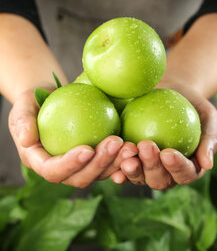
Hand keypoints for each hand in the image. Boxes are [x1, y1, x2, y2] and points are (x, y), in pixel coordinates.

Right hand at [8, 88, 137, 187]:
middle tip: (116, 142)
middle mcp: (61, 169)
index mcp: (40, 162)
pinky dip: (122, 157)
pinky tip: (135, 145)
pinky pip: (109, 162)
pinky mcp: (94, 157)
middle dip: (99, 164)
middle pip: (81, 177)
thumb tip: (26, 139)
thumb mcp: (22, 106)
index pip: (54, 171)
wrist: (49, 99)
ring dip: (116, 163)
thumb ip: (22, 122)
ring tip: (130, 145)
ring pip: (99, 173)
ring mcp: (79, 165)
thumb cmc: (32, 101)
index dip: (70, 164)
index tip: (87, 149)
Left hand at [111, 82, 216, 188]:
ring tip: (127, 152)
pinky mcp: (128, 158)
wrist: (168, 90)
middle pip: (160, 180)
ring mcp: (145, 167)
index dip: (177, 168)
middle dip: (152, 167)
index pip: (185, 174)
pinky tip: (109, 155)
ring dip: (132, 168)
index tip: (168, 153)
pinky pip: (120, 165)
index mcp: (188, 167)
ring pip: (139, 176)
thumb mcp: (206, 114)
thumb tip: (208, 165)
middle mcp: (166, 172)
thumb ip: (208, 138)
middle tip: (145, 146)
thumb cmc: (191, 102)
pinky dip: (115, 164)